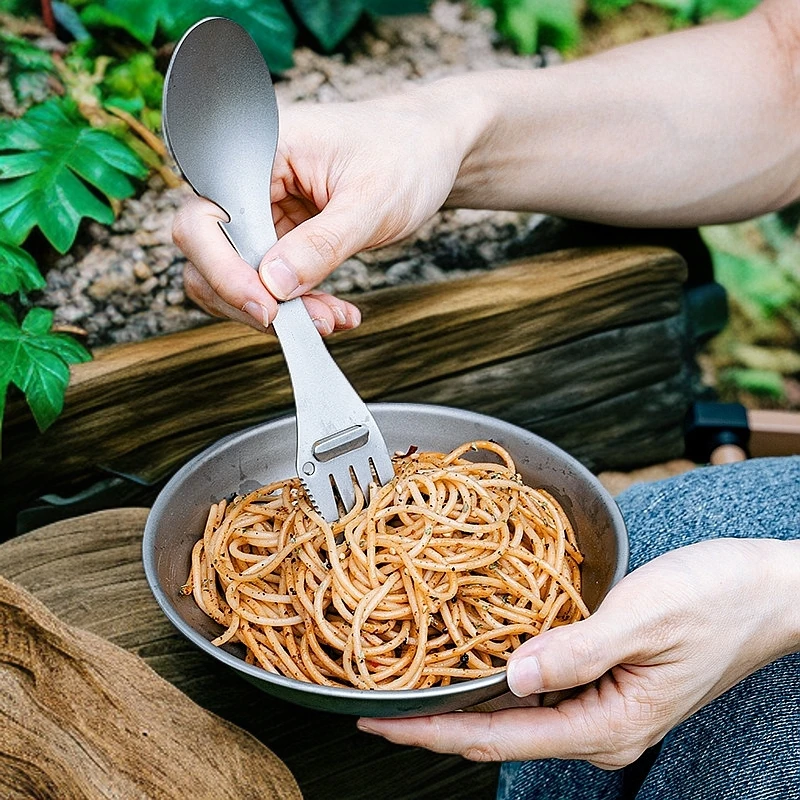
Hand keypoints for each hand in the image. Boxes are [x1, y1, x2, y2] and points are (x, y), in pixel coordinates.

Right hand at [172, 88, 481, 332]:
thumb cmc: (404, 153)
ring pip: (236, 277)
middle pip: (208, 255)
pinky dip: (296, 305)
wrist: (428, 152)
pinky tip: (333, 311)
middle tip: (312, 322)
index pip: (205, 218)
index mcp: (257, 148)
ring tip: (332, 318)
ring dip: (279, 309)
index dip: (225, 270)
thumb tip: (274, 284)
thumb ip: (323, 243)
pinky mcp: (277, 235)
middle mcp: (245, 177)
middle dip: (255, 299)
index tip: (268, 308)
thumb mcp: (371, 201)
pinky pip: (267, 282)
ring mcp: (259, 209)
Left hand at [357, 539, 799, 768]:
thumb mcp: (643, 618)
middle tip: (376, 709)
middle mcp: (598, 730)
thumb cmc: (714, 600)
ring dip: (461, 704)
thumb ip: (576, 650)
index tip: (380, 725)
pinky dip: (495, 685)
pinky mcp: (604, 688)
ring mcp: (601, 712)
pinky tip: (469, 669)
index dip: (432, 734)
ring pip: (513, 716)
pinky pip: (536, 694)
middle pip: (497, 735)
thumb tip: (511, 677)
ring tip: (407, 690)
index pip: (498, 738)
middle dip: (435, 725)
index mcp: (606, 724)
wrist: (764, 593)